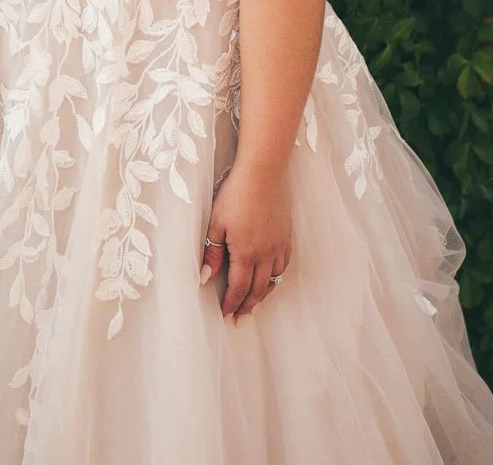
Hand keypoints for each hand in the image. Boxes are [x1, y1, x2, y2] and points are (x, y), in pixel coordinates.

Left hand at [199, 162, 290, 320]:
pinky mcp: (286, 236)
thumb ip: (212, 252)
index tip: (226, 315)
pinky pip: (283, 265)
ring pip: (273, 280)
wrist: (262, 174)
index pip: (238, 287)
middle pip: (257, 289)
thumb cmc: (234, 195)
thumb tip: (206, 277)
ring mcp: (278, 246)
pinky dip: (276, 277)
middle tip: (240, 319)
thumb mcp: (216, 223)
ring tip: (253, 303)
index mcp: (245, 253)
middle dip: (247, 306)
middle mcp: (265, 254)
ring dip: (262, 294)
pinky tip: (270, 278)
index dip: (232, 303)